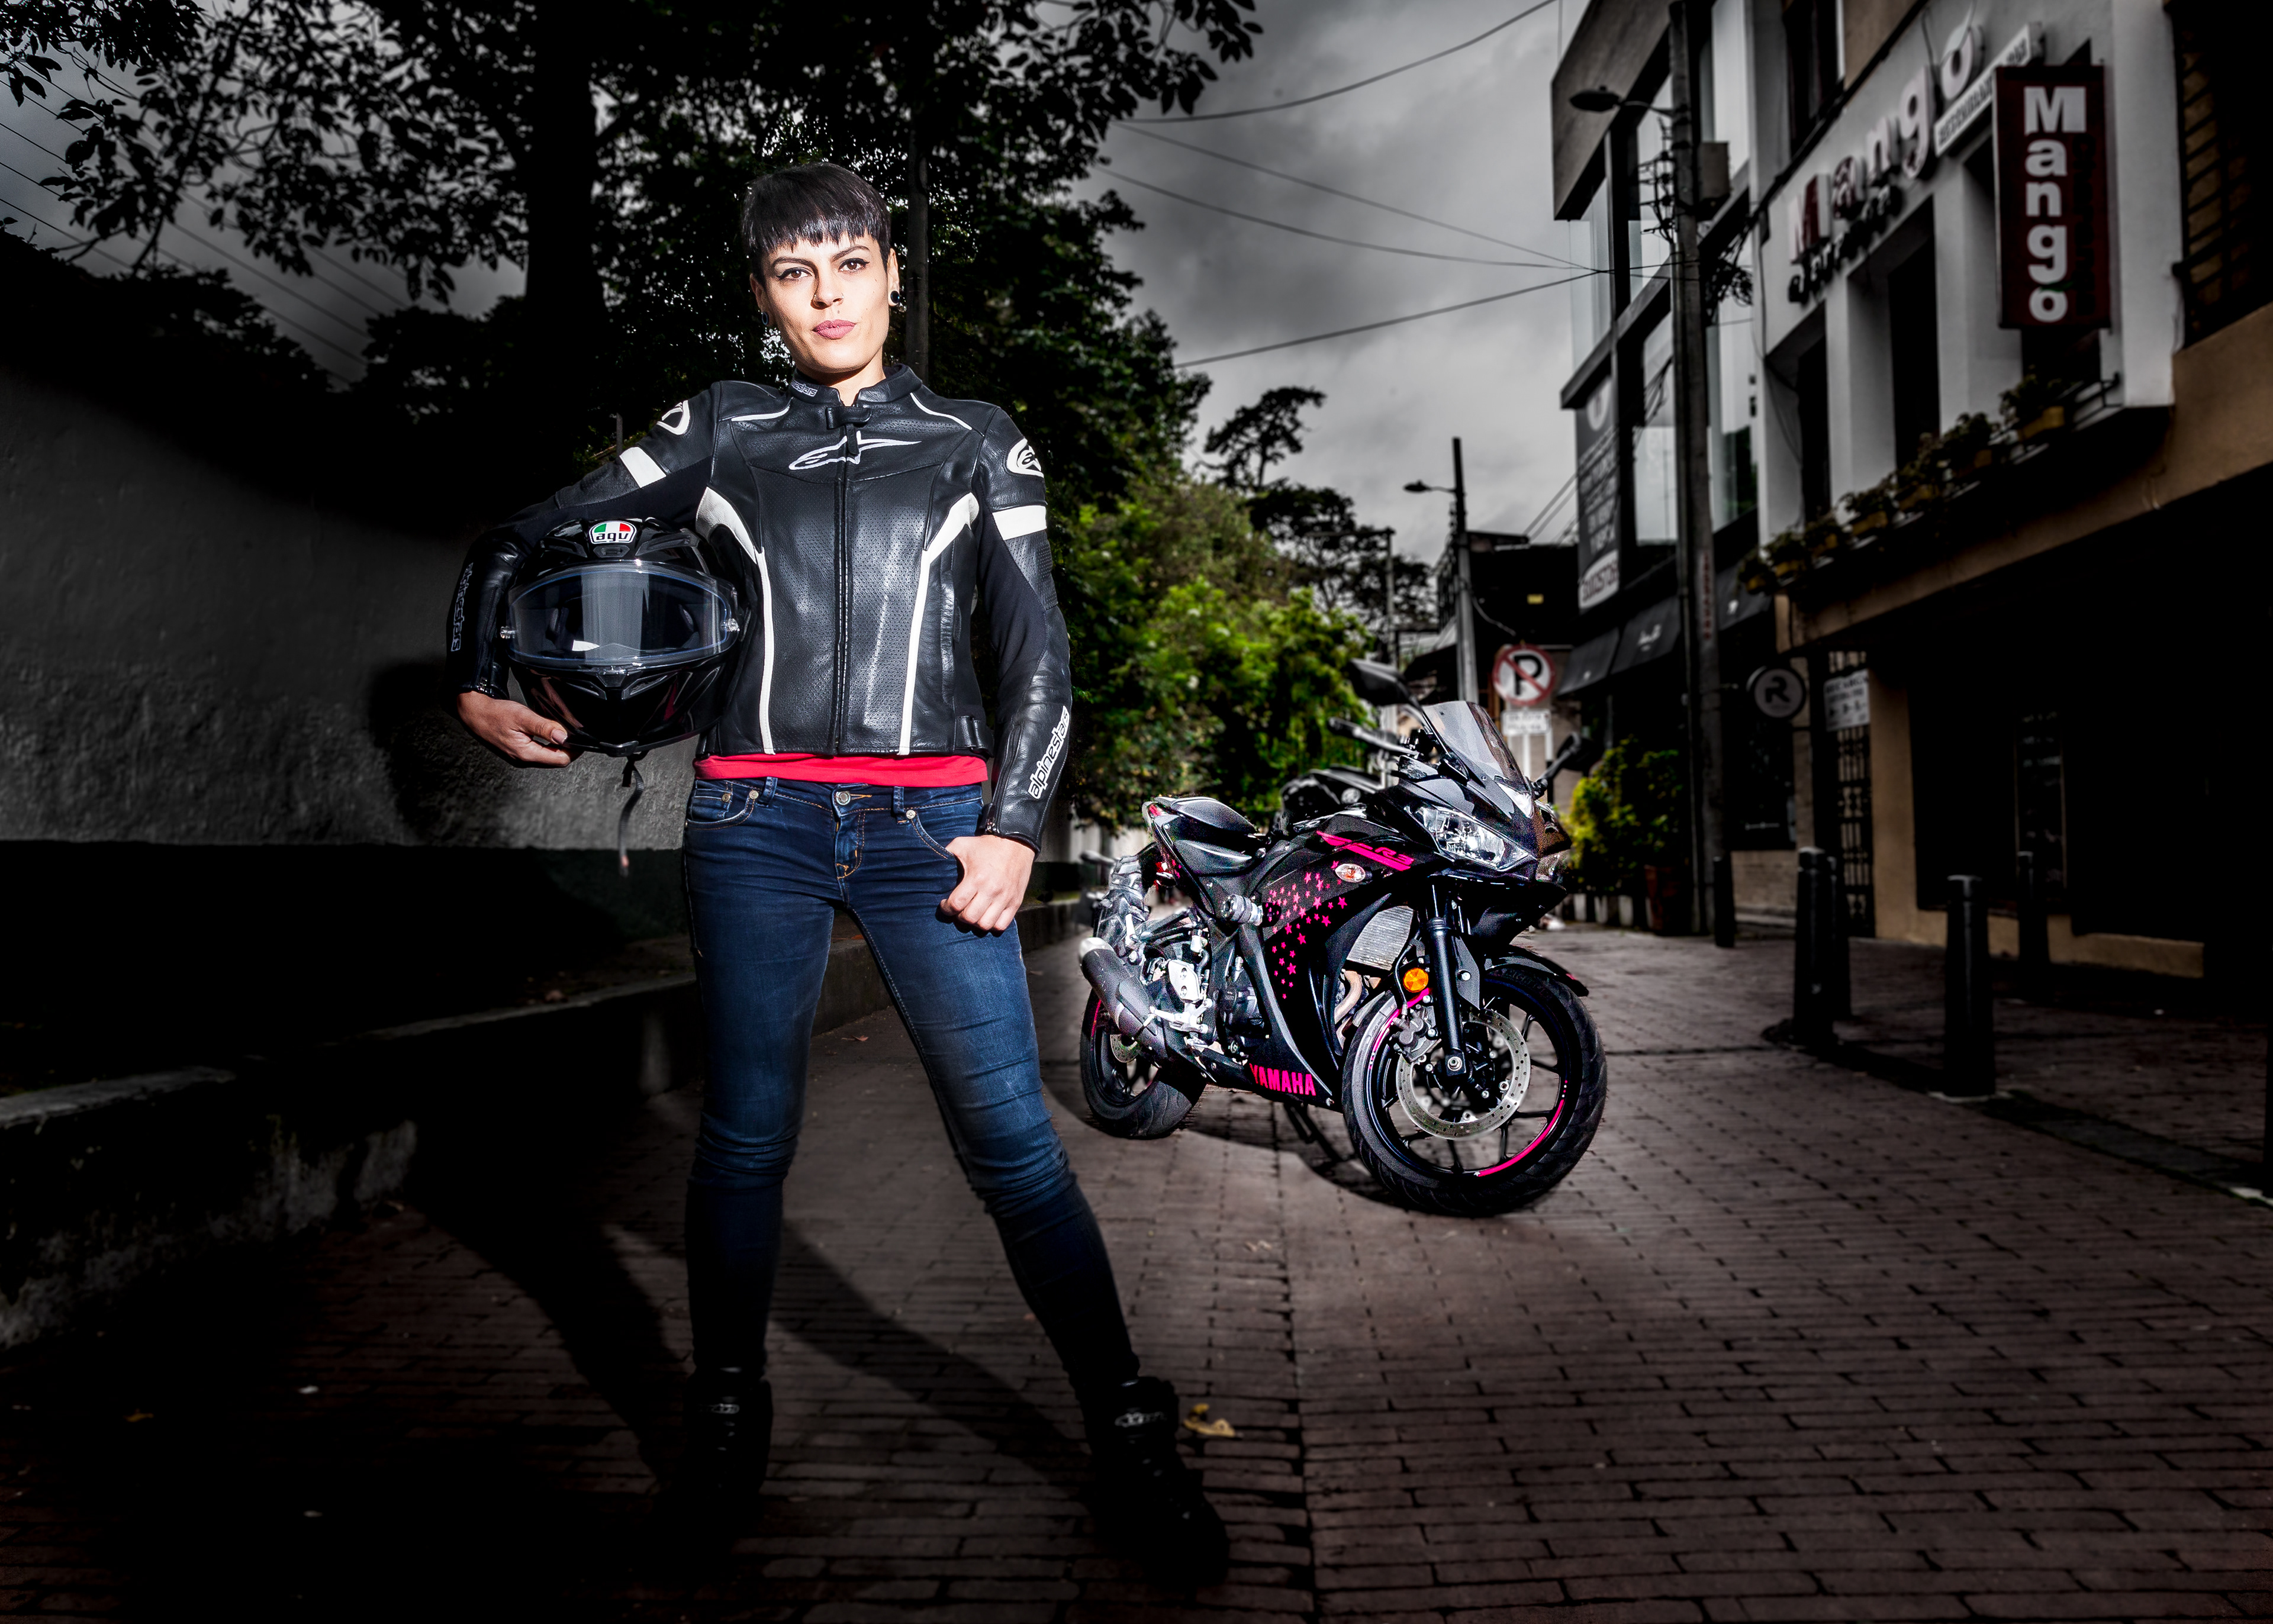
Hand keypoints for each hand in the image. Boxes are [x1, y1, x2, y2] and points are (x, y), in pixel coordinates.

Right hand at [456, 690, 572, 765]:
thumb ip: (544, 727)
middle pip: (555, 760)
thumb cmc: (494, 714)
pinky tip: (548, 734)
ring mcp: (519, 758)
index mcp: (526, 754)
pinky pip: (538, 753)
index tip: (580, 738)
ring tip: (562, 732)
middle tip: (574, 733)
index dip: (574, 750)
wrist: (474, 714)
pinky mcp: (517, 754)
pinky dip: (547, 745)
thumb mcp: (522, 717)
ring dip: (557, 747)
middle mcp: (523, 761)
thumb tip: (563, 736)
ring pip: (547, 757)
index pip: (560, 760)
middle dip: (568, 749)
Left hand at [942, 833, 1033, 932]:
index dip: (946, 908)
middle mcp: (991, 890)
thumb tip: (930, 862)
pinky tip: (986, 915)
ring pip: (985, 924)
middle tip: (958, 909)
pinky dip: (992, 924)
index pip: (956, 904)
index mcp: (976, 878)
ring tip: (972, 913)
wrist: (1016, 842)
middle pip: (970, 917)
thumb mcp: (962, 844)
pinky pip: (1002, 924)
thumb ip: (946, 853)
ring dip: (975, 922)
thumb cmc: (985, 845)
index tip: (945, 904)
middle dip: (959, 916)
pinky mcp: (1015, 902)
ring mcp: (1005, 898)